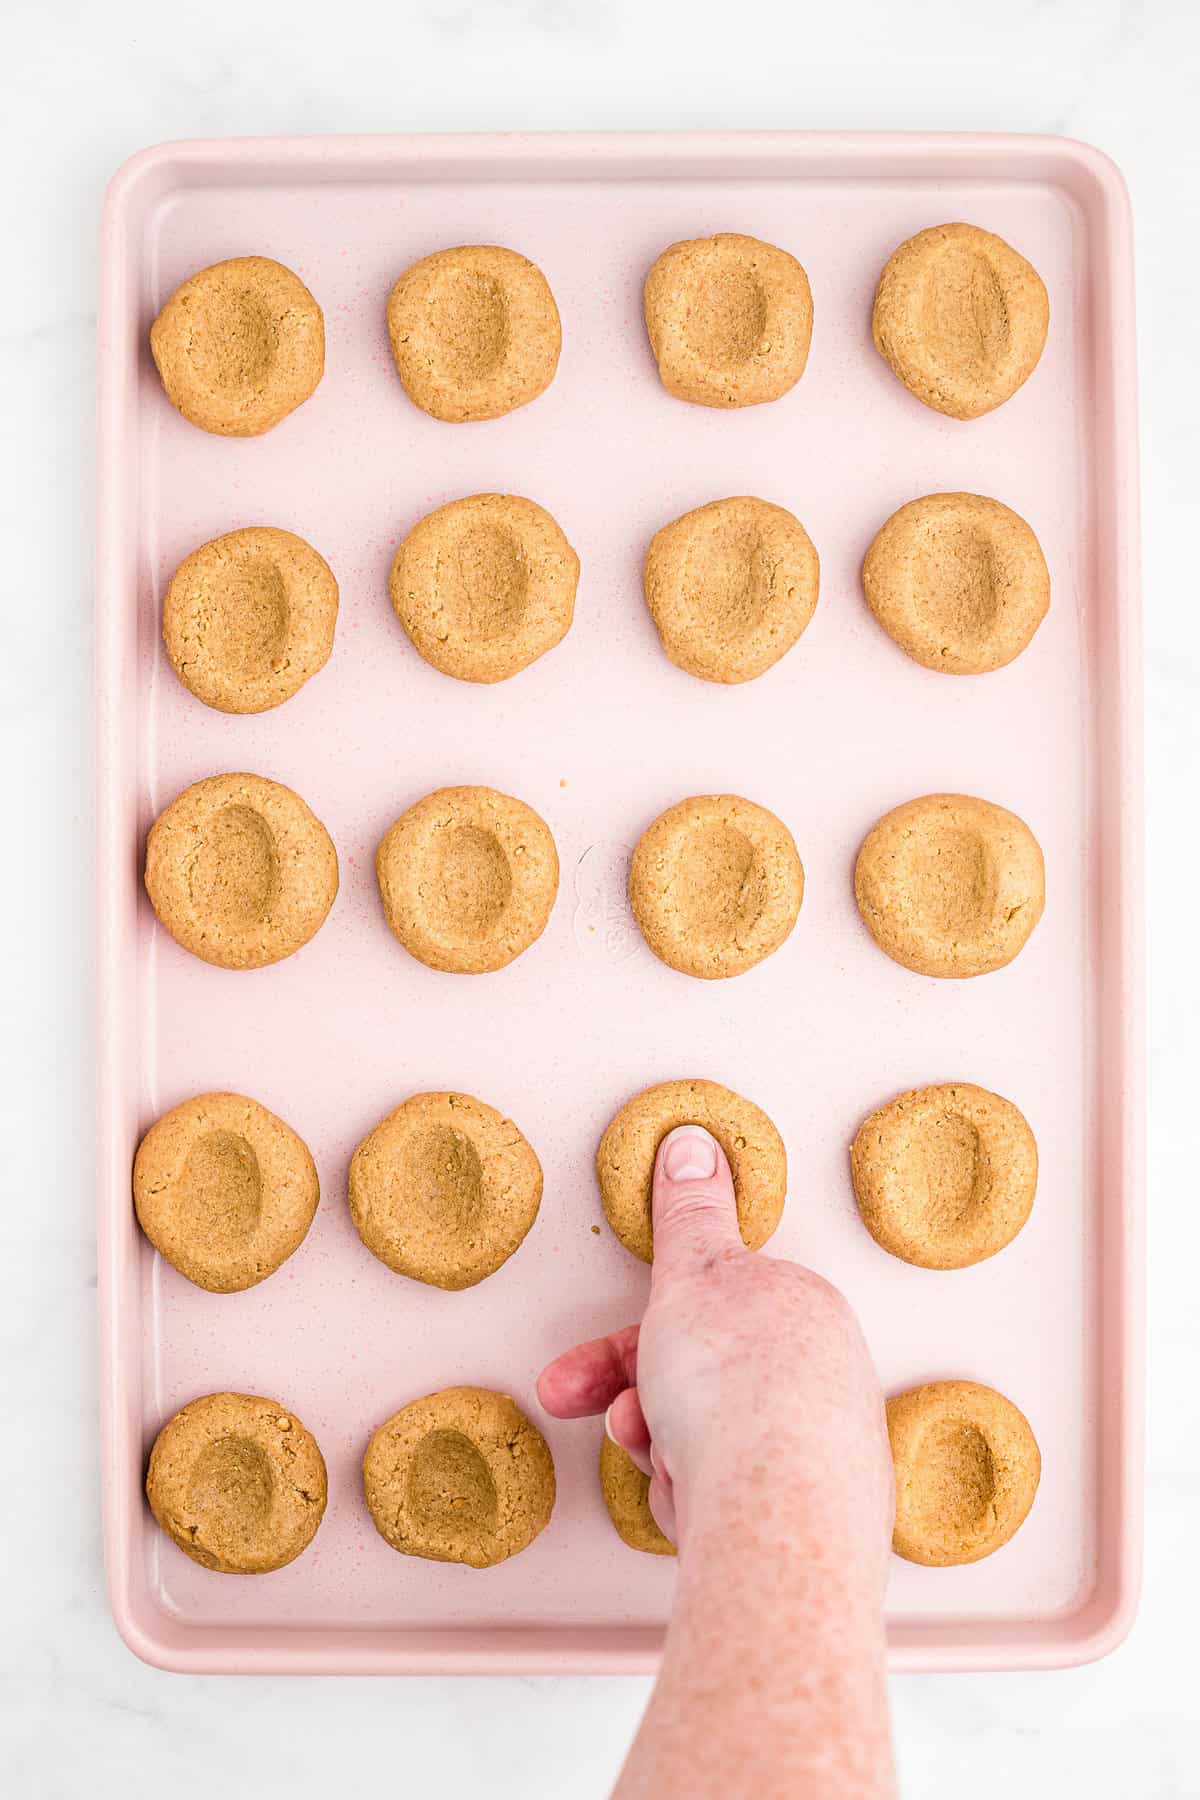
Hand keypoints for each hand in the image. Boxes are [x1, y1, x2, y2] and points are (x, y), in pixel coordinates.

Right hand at [538, 1123, 892, 1565]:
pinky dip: (697, 1498)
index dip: (627, 1339)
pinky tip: (694, 1505)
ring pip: (708, 1442)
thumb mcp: (695, 1274)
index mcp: (802, 1309)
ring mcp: (822, 1451)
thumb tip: (696, 1143)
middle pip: (700, 1381)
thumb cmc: (740, 1389)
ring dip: (661, 1448)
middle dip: (636, 1402)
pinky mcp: (816, 1517)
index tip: (577, 1369)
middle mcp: (822, 1377)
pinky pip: (729, 1497)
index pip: (701, 1313)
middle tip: (602, 1417)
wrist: (780, 1514)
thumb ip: (688, 1214)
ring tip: (659, 1459)